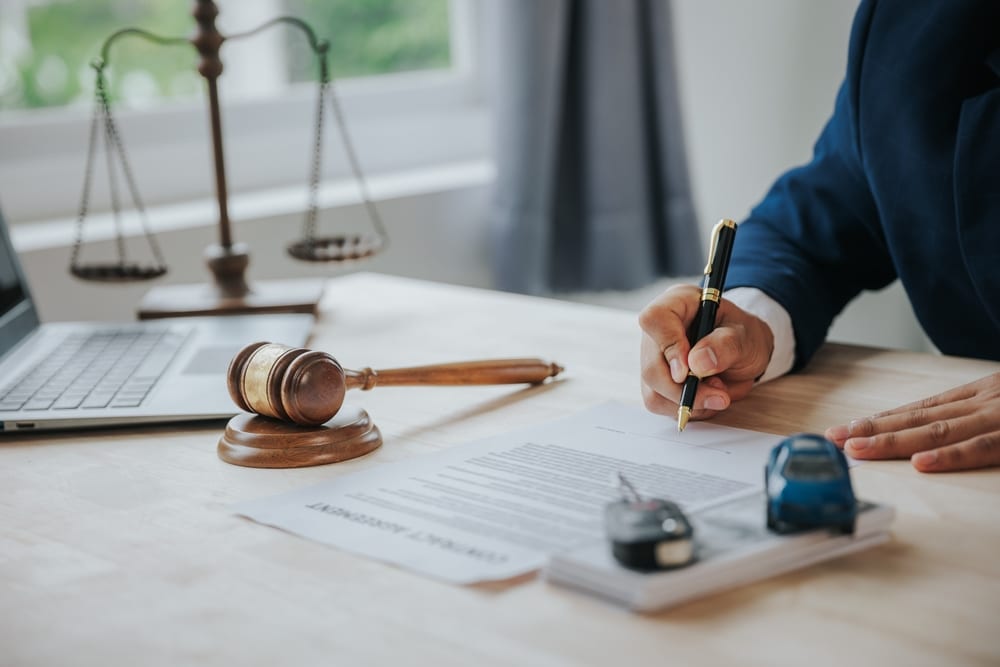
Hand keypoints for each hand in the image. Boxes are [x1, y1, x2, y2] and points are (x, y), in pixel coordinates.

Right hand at [639, 284, 774, 422]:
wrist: (744, 353)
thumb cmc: (743, 335)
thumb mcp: (745, 335)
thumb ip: (725, 345)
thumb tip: (697, 363)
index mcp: (676, 305)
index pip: (655, 319)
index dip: (669, 346)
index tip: (689, 371)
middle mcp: (657, 333)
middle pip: (651, 367)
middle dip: (685, 390)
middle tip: (719, 395)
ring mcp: (654, 360)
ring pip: (654, 392)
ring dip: (690, 402)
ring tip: (718, 392)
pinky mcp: (657, 384)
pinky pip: (662, 405)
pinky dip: (690, 409)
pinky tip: (708, 398)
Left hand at [826, 373, 999, 471]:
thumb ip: (980, 416)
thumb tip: (947, 430)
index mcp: (979, 395)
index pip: (920, 409)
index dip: (882, 420)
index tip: (848, 429)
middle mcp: (980, 403)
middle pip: (917, 418)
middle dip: (872, 430)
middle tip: (834, 438)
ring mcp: (996, 417)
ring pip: (937, 430)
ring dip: (894, 441)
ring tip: (857, 449)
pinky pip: (981, 447)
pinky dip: (949, 455)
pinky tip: (920, 462)